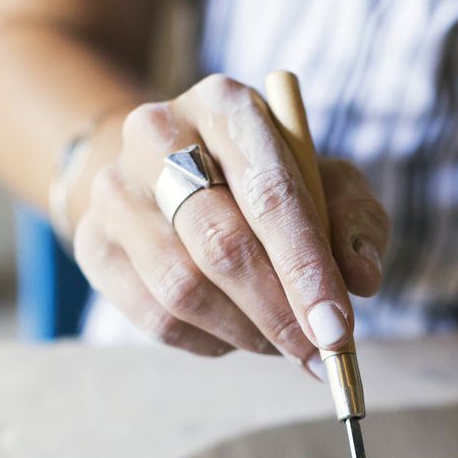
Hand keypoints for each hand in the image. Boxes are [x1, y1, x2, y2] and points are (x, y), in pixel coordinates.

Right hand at [73, 75, 388, 369]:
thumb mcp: (323, 180)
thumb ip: (354, 220)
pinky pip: (155, 318)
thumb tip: (362, 278)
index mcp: (224, 105)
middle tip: (320, 352)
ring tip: (285, 344)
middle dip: (279, 311)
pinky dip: (210, 342)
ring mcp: (115, 192)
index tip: (338, 327)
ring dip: (248, 333)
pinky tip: (239, 335)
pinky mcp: (94, 243)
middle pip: (221, 245)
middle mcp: (156, 137)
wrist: (165, 169)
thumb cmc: (263, 179)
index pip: (269, 194)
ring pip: (184, 289)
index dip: (306, 268)